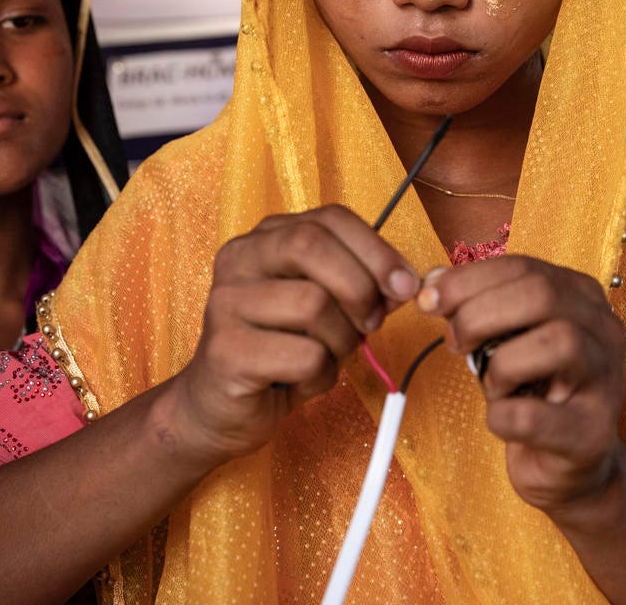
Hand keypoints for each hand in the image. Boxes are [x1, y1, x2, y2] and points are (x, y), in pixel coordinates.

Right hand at [166, 205, 420, 465]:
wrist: (220, 406)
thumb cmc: (280, 350)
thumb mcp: (327, 309)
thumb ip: (361, 286)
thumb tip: (404, 282)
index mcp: (266, 238)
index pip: (330, 218)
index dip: (377, 250)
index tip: (405, 285)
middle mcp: (240, 259)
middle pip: (312, 245)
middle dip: (359, 287)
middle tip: (371, 324)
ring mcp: (226, 302)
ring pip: (312, 303)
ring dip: (341, 340)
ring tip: (327, 357)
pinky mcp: (225, 350)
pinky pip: (302, 355)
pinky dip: (320, 375)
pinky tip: (303, 380)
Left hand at [418, 255, 625, 512]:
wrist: (569, 465)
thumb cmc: (534, 392)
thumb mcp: (507, 338)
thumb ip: (476, 305)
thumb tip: (432, 280)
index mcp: (581, 297)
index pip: (523, 266)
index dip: (467, 280)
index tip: (428, 299)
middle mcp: (604, 330)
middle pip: (541, 293)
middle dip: (480, 314)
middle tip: (455, 342)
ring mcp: (605, 381)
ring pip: (558, 341)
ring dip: (502, 363)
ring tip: (492, 383)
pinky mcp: (591, 434)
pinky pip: (534, 415)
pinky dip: (502, 416)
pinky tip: (500, 418)